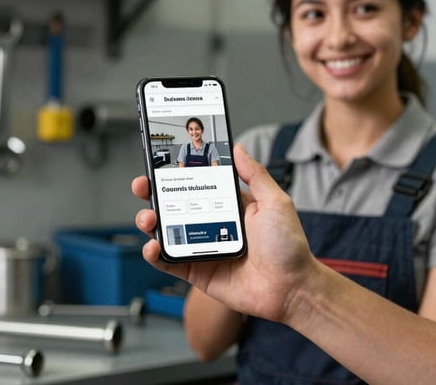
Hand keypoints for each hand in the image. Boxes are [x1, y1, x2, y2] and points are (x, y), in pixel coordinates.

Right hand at [132, 143, 317, 322]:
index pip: (196, 185)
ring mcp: (203, 249)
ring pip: (166, 233)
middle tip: (143, 186)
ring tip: (148, 218)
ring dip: (150, 223)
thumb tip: (237, 148)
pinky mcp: (198, 273)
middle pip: (174, 206)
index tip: (160, 164)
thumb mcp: (275, 202)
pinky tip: (152, 247)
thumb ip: (255, 174)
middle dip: (153, 195)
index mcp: (230, 206)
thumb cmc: (289, 246)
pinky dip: (155, 255)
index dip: (177, 175)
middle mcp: (213, 225)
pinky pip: (169, 263)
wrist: (292, 288)